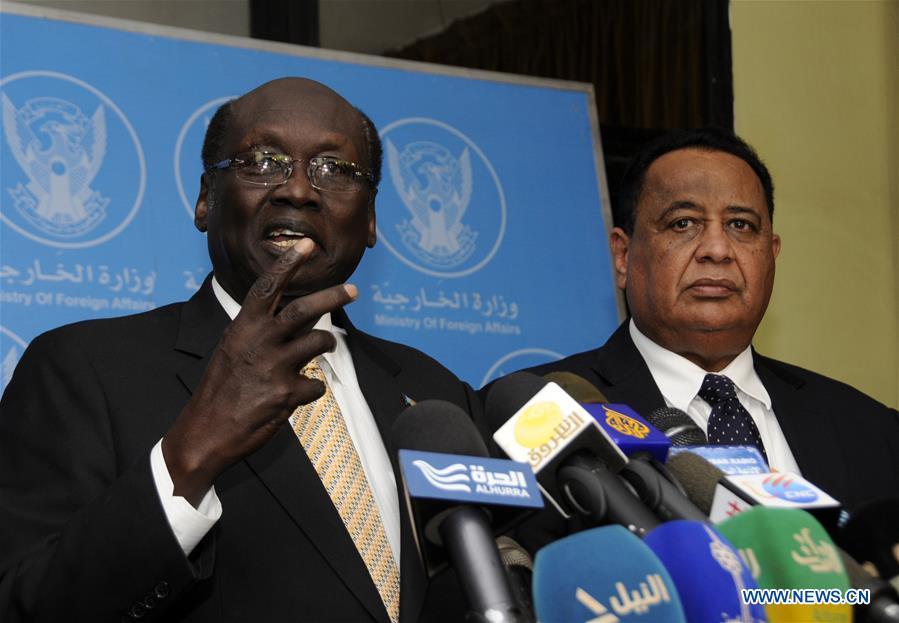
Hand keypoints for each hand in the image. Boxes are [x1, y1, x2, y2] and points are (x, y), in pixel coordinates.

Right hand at [162, 239, 357, 505]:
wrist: (206, 431)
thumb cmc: (222, 389)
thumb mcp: (233, 350)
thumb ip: (261, 332)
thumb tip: (299, 318)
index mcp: (243, 328)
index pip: (267, 288)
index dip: (288, 264)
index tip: (306, 244)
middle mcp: (259, 342)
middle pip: (305, 310)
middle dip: (333, 295)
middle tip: (353, 289)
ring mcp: (274, 367)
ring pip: (319, 343)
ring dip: (327, 344)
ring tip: (325, 346)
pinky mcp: (286, 394)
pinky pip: (315, 384)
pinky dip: (311, 388)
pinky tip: (297, 395)